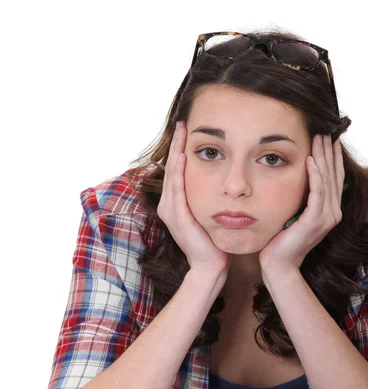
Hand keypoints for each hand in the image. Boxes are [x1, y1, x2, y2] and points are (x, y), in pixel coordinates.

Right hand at [157, 121, 229, 274]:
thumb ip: (207, 199)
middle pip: (171, 168)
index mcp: (173, 205)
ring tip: (181, 132)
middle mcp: (168, 206)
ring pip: (172, 175)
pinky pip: (177, 189)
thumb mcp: (208, 216)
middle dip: (176, 145)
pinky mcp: (177, 217)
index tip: (187, 130)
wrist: (210, 266)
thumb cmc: (212, 242)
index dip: (179, 150)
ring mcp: (170, 212)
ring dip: (176, 151)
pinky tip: (182, 156)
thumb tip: (220, 183)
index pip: (176, 171)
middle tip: (182, 123)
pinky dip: (178, 172)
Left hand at [259, 134, 344, 272]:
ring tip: (319, 139)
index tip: (328, 139)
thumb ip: (300, 200)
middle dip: (329, 152)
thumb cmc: (281, 241)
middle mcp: (332, 213)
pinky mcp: (314, 221)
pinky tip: (311, 160)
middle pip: (333, 176)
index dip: (332, 158)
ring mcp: (325, 218)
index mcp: (328, 211)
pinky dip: (314, 175)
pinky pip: (317, 193)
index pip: (333, 179)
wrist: (278, 264)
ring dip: (323, 157)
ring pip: (326, 181)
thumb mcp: (294, 215)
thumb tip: (295, 180)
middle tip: (325, 131)